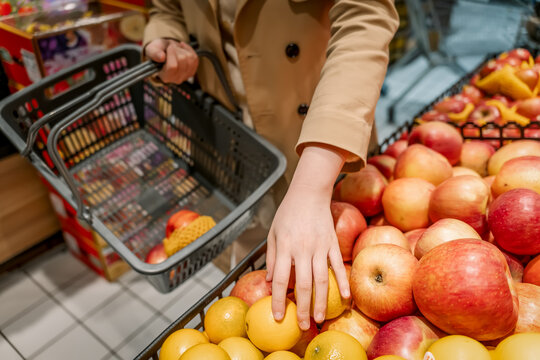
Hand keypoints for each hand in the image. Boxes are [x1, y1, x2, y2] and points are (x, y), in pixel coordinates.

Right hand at [144, 39, 197, 83]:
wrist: (165, 54)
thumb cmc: (157, 52)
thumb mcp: (152, 50)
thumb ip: (154, 53)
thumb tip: (161, 57)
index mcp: (165, 76)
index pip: (172, 67)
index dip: (172, 54)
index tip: (169, 47)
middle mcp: (176, 79)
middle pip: (182, 60)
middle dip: (177, 49)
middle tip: (171, 47)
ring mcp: (186, 76)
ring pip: (190, 58)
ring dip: (182, 50)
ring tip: (175, 48)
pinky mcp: (192, 71)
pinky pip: (195, 57)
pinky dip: (189, 50)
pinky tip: (182, 48)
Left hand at [266, 145, 350, 330]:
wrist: (309, 192)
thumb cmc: (287, 213)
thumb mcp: (273, 232)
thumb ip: (272, 257)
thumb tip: (268, 281)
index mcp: (284, 246)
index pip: (278, 279)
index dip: (278, 299)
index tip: (278, 316)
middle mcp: (301, 248)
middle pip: (301, 284)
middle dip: (301, 307)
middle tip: (301, 326)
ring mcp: (319, 246)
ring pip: (320, 279)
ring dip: (320, 301)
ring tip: (319, 318)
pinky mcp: (332, 243)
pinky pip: (338, 265)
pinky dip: (343, 282)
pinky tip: (345, 297)